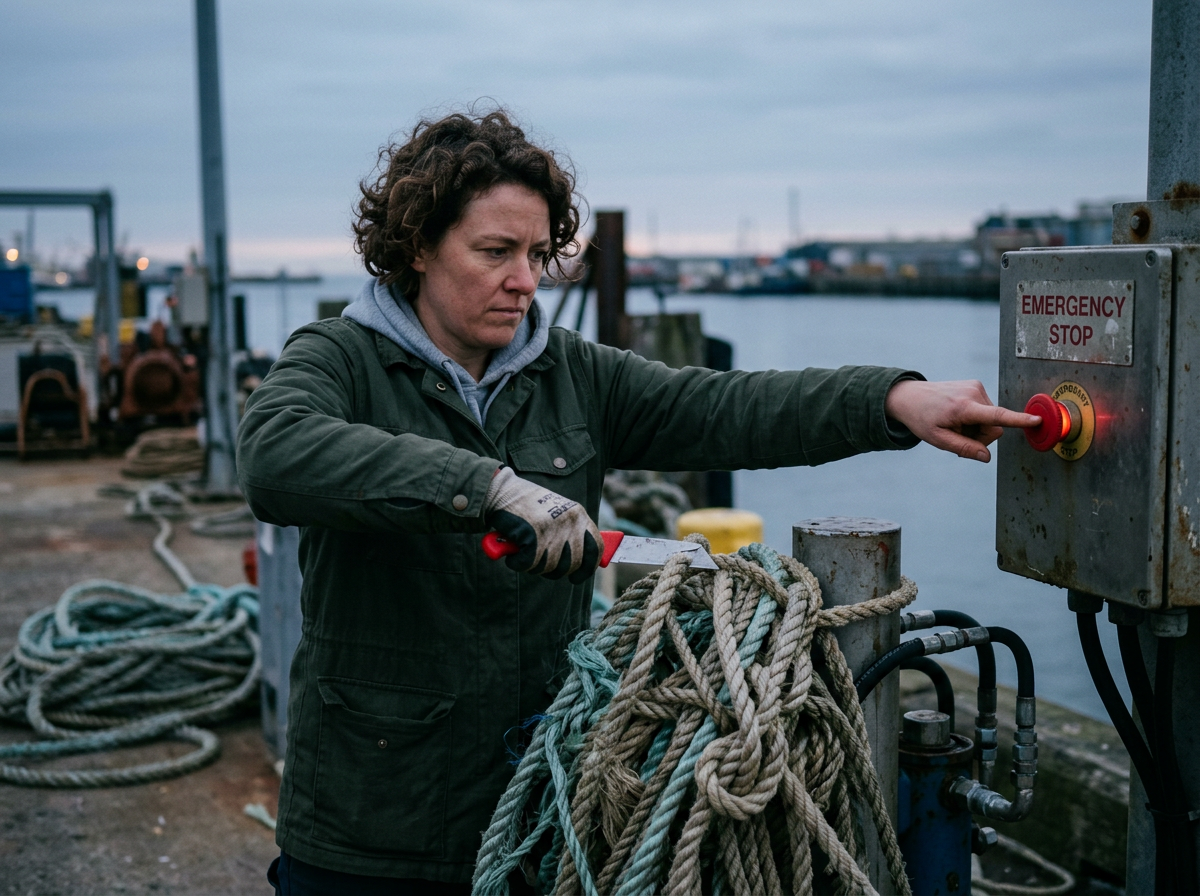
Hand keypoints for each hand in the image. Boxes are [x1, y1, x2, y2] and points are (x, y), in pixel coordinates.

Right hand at [483, 467, 601, 582]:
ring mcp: (553, 528)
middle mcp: (570, 521)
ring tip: (523, 553)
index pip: (595, 548)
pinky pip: (528, 564)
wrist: (500, 491)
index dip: (587, 568)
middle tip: (539, 565)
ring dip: (533, 566)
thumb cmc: (526, 506)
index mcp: (578, 515)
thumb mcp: (556, 513)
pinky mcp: (534, 535)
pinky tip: (513, 554)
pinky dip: (517, 564)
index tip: (576, 577)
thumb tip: (579, 563)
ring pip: (549, 567)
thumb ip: (569, 532)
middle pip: (572, 564)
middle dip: (554, 571)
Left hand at [885, 379, 1039, 461]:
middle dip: (980, 437)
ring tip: (955, 424)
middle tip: (957, 436)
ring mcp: (975, 387)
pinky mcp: (976, 385)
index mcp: (963, 407)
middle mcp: (973, 393)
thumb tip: (986, 457)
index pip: (996, 416)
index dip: (1018, 420)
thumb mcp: (938, 439)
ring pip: (991, 419)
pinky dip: (975, 418)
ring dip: (976, 427)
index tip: (1036, 420)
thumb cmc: (922, 419)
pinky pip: (986, 409)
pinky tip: (958, 417)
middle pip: (994, 427)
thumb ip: (964, 448)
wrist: (910, 397)